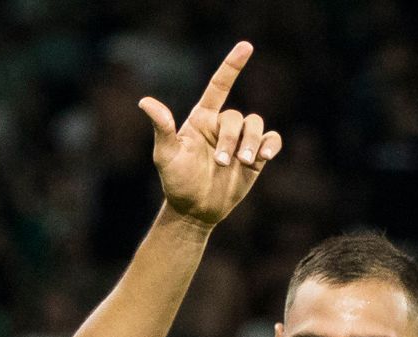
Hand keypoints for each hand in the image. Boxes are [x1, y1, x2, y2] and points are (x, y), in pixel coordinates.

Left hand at [143, 42, 279, 228]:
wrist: (194, 209)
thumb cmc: (176, 181)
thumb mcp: (166, 155)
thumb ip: (162, 127)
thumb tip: (145, 102)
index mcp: (202, 119)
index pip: (220, 86)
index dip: (232, 65)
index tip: (246, 46)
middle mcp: (223, 125)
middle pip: (237, 117)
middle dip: (231, 138)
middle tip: (220, 163)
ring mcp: (241, 140)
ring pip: (256, 125)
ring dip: (252, 142)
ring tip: (243, 162)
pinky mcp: (256, 156)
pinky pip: (273, 140)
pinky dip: (271, 145)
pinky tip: (264, 157)